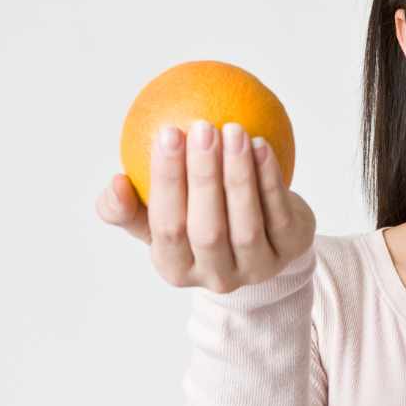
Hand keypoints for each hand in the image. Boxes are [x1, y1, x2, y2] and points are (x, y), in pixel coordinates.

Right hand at [95, 121, 314, 291]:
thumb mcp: (155, 217)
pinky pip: (279, 213)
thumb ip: (127, 206)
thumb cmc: (195, 219)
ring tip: (233, 130)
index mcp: (175, 268)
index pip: (166, 227)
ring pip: (246, 225)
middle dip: (203, 177)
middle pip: (206, 230)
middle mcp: (216, 276)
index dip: (166, 181)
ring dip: (240, 175)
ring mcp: (257, 268)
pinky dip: (270, 178)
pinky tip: (260, 144)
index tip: (167, 132)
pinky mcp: (290, 251)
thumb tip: (115, 184)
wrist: (261, 238)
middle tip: (202, 128)